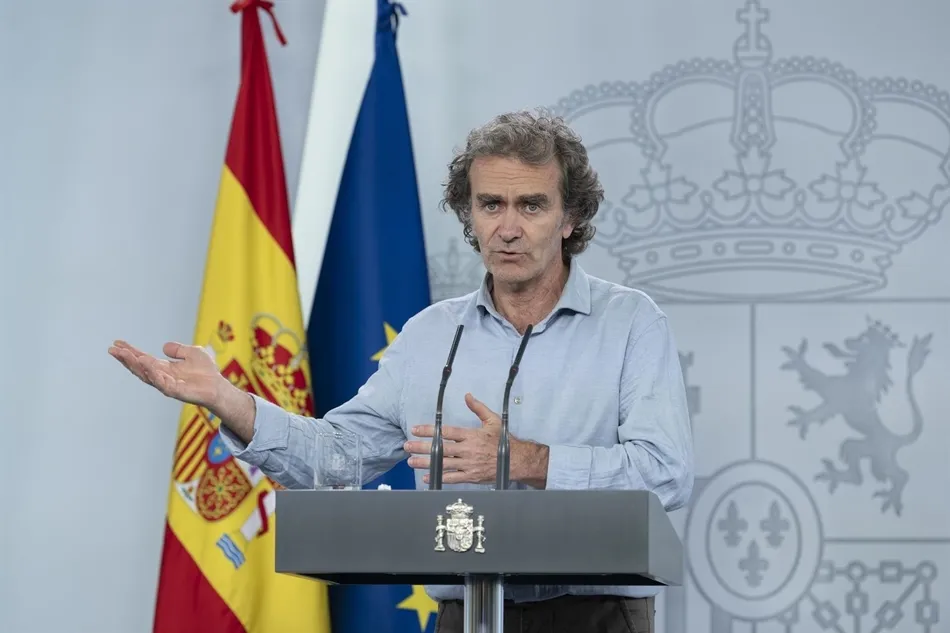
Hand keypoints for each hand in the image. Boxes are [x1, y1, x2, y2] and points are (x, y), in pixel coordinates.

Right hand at [108, 340, 228, 409]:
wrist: (218, 387)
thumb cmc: (206, 372)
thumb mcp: (192, 353)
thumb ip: (178, 350)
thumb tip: (163, 347)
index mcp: (163, 368)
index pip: (142, 359)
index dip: (130, 352)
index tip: (117, 343)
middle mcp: (162, 377)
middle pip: (139, 367)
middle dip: (126, 359)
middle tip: (113, 349)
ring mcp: (167, 385)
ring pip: (146, 375)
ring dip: (134, 364)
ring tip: (124, 354)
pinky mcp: (175, 391)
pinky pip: (160, 382)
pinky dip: (152, 373)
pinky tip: (145, 362)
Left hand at [404, 393, 548, 486]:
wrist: (517, 461)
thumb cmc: (503, 440)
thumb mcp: (493, 420)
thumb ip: (478, 408)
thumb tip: (467, 395)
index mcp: (471, 435)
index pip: (446, 432)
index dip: (429, 430)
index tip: (415, 430)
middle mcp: (467, 450)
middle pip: (440, 448)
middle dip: (422, 447)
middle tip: (407, 446)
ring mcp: (468, 465)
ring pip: (443, 464)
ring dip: (426, 463)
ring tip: (411, 462)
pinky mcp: (471, 476)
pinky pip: (452, 478)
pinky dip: (439, 478)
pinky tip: (427, 477)